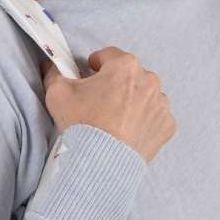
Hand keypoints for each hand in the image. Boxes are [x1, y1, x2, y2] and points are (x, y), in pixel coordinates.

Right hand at [40, 47, 176, 163]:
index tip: (91, 74)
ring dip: (133, 101)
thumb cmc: (83, 127)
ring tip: (116, 120)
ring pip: (145, 95)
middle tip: (101, 102)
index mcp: (124, 66)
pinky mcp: (166, 125)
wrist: (102, 163)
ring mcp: (160, 104)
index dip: (96, 65)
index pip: (109, 56)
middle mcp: (148, 80)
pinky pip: (155, 117)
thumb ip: (55, 73)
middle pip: (130, 75)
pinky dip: (145, 122)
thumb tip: (52, 67)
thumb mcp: (57, 94)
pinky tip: (129, 132)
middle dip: (116, 84)